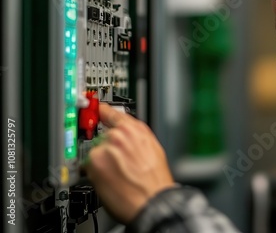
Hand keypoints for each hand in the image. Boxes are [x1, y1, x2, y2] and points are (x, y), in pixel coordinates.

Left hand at [84, 103, 175, 223]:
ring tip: (117, 174)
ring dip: (102, 162)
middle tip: (118, 164)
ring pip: (95, 151)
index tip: (94, 106)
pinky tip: (111, 180)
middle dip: (107, 149)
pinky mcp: (95, 162)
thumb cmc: (155, 180)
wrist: (152, 200)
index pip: (112, 112)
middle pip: (103, 136)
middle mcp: (120, 134)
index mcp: (136, 129)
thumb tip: (126, 134)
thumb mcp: (153, 149)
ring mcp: (106, 147)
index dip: (101, 109)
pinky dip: (95, 173)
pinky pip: (88, 165)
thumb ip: (136, 137)